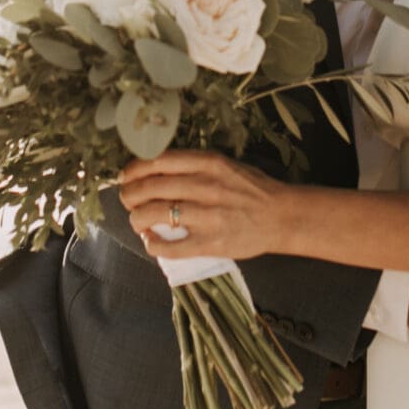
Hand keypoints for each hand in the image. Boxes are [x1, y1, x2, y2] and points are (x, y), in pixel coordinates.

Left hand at [116, 150, 287, 261]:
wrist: (282, 216)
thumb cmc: (251, 189)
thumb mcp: (225, 165)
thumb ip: (194, 165)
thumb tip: (154, 168)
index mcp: (208, 163)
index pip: (157, 161)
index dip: (134, 169)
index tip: (126, 176)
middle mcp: (205, 187)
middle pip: (150, 188)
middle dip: (129, 195)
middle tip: (127, 200)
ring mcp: (207, 216)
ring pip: (154, 215)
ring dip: (136, 219)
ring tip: (138, 221)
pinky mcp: (210, 243)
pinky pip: (170, 247)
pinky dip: (153, 245)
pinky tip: (151, 242)